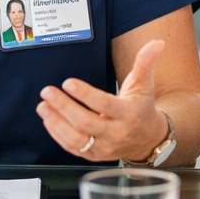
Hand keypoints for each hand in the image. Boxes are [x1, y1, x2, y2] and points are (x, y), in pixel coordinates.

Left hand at [38, 39, 169, 161]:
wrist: (148, 139)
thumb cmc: (142, 108)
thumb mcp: (144, 85)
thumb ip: (146, 63)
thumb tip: (156, 42)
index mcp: (129, 114)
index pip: (104, 104)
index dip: (85, 94)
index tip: (68, 83)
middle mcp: (116, 133)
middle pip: (86, 123)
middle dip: (64, 107)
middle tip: (47, 92)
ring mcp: (104, 147)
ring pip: (76, 139)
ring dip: (56, 123)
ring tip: (42, 106)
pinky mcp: (94, 155)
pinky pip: (73, 148)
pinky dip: (58, 135)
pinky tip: (48, 120)